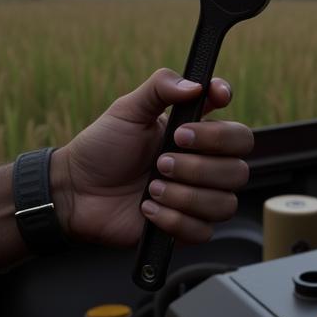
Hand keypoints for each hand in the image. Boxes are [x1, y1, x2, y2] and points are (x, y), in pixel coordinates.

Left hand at [49, 68, 253, 247]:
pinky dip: (172, 220)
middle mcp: (206, 170)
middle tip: (161, 161)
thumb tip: (196, 85)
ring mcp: (198, 201)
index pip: (239, 136)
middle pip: (239, 171)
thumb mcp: (128, 109)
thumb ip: (161, 88)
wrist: (76, 190)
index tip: (191, 128)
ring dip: (185, 196)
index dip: (225, 132)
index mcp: (199, 139)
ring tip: (150, 188)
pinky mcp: (186, 230)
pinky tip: (147, 209)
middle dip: (198, 167)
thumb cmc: (103, 148)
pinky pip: (202, 231)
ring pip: (224, 204)